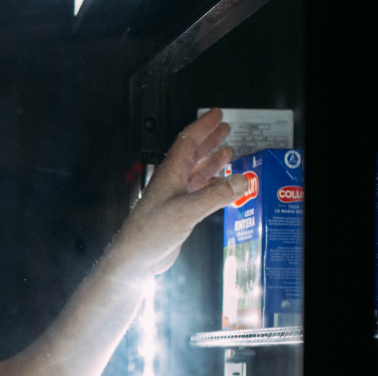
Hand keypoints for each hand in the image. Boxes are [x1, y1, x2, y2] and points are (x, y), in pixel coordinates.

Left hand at [109, 108, 249, 276]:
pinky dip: (212, 184)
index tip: (216, 114)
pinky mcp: (178, 212)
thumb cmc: (149, 233)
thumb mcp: (186, 211)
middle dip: (209, 139)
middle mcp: (172, 182)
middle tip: (225, 128)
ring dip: (212, 160)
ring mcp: (174, 197)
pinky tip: (223, 184)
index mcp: (170, 174)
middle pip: (193, 153)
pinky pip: (199, 191)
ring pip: (196, 172)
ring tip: (228, 150)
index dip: (203, 127)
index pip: (187, 142)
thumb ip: (216, 195)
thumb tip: (242, 181)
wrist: (135, 258)